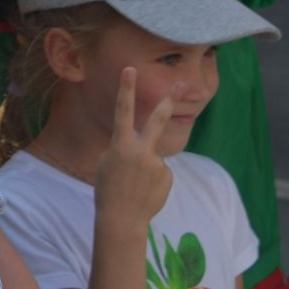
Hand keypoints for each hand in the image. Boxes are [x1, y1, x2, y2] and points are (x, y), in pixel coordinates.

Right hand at [92, 68, 174, 232]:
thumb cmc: (108, 189)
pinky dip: (153, 180)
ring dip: (146, 168)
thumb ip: (123, 149)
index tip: (130, 69)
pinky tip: (145, 192)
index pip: (123, 111)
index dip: (126, 89)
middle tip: (182, 84)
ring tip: (136, 186)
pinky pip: (160, 171)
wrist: (121, 219)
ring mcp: (157, 164)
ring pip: (154, 156)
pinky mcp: (168, 177)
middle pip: (158, 119)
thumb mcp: (106, 163)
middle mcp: (141, 151)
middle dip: (169, 100)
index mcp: (120, 145)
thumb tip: (142, 147)